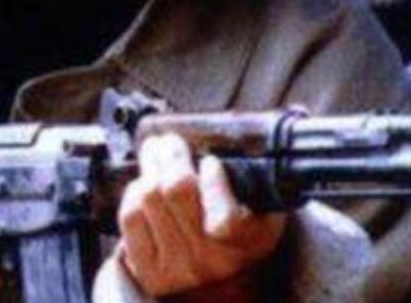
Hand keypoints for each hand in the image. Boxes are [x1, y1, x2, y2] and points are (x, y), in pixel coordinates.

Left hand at [116, 133, 285, 297]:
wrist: (223, 293)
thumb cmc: (245, 243)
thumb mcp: (268, 215)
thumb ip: (264, 180)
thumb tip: (280, 124)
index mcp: (244, 243)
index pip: (224, 218)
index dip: (215, 181)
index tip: (212, 163)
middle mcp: (207, 258)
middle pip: (176, 190)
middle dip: (171, 154)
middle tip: (170, 141)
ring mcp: (173, 265)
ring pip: (148, 198)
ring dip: (150, 169)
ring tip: (156, 156)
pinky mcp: (145, 268)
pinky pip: (129, 218)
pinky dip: (134, 193)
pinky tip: (144, 186)